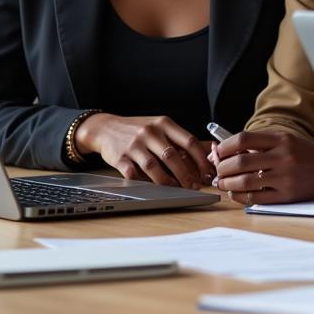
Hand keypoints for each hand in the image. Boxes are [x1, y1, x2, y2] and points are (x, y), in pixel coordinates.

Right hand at [75, 113, 213, 188]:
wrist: (105, 128)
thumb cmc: (139, 130)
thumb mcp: (161, 126)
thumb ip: (180, 138)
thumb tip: (208, 151)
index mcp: (164, 123)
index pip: (189, 141)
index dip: (201, 159)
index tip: (207, 172)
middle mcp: (150, 132)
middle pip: (172, 155)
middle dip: (186, 174)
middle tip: (194, 186)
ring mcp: (134, 145)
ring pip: (153, 166)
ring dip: (167, 181)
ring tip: (177, 189)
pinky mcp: (119, 158)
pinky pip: (133, 174)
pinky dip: (144, 183)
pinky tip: (153, 189)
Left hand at [212, 130, 313, 204]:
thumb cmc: (304, 153)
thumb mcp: (285, 140)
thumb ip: (259, 143)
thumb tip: (224, 150)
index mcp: (281, 139)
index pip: (244, 139)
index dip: (225, 146)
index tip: (217, 152)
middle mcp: (283, 157)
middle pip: (240, 162)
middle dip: (222, 168)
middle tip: (217, 171)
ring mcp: (285, 177)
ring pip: (245, 182)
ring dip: (227, 184)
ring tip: (222, 183)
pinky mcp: (287, 195)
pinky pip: (256, 198)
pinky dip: (239, 196)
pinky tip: (235, 193)